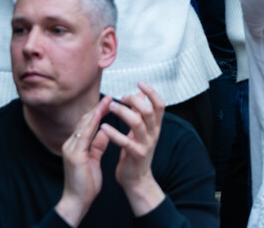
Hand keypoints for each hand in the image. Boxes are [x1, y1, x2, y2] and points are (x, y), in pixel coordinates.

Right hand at [55, 95, 119, 226]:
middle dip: (97, 108)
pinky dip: (92, 124)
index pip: (86, 124)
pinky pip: (84, 136)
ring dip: (96, 112)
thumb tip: (106, 132)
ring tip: (107, 101)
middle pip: (84, 121)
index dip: (97, 112)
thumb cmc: (86, 183)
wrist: (77, 201)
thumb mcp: (94, 159)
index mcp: (75, 145)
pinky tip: (100, 116)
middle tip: (110, 96)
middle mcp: (70, 144)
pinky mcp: (74, 155)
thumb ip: (98, 145)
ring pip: (84, 125)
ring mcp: (70, 148)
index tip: (109, 102)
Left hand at [109, 83, 167, 215]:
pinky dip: (113, 133)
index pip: (160, 105)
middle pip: (149, 111)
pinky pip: (125, 142)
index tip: (139, 82)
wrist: (137, 180)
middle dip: (134, 100)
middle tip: (121, 98)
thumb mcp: (142, 132)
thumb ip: (141, 114)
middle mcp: (154, 134)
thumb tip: (140, 93)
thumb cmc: (136, 152)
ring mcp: (146, 145)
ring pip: (137, 123)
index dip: (151, 92)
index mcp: (156, 127)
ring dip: (123, 112)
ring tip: (110, 107)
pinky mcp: (136, 155)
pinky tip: (104, 127)